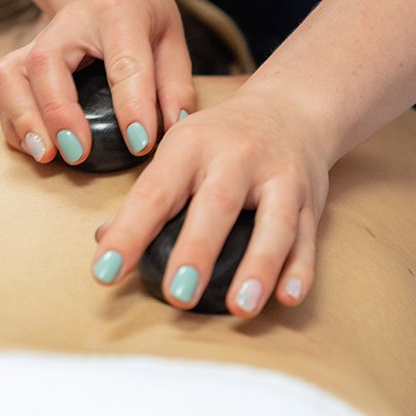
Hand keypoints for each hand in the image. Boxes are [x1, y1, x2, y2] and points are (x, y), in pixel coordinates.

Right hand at [0, 0, 196, 165]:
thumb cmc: (143, 20)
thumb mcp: (172, 41)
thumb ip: (175, 87)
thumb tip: (172, 130)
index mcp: (119, 10)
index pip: (124, 61)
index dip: (132, 105)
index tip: (140, 143)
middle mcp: (69, 21)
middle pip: (47, 63)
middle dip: (59, 112)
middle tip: (78, 153)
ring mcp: (36, 39)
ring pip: (9, 75)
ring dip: (24, 119)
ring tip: (46, 155)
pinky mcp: (17, 59)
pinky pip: (2, 93)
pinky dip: (15, 124)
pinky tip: (37, 147)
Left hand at [90, 88, 330, 317]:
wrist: (291, 107)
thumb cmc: (221, 141)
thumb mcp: (179, 152)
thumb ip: (148, 196)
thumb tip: (105, 240)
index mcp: (192, 146)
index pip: (155, 192)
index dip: (129, 232)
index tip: (105, 271)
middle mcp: (237, 158)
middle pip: (218, 204)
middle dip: (197, 249)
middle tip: (178, 293)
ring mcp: (279, 178)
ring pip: (274, 223)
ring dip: (259, 266)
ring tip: (240, 307)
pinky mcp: (310, 200)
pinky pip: (307, 237)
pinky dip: (300, 269)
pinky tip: (287, 297)